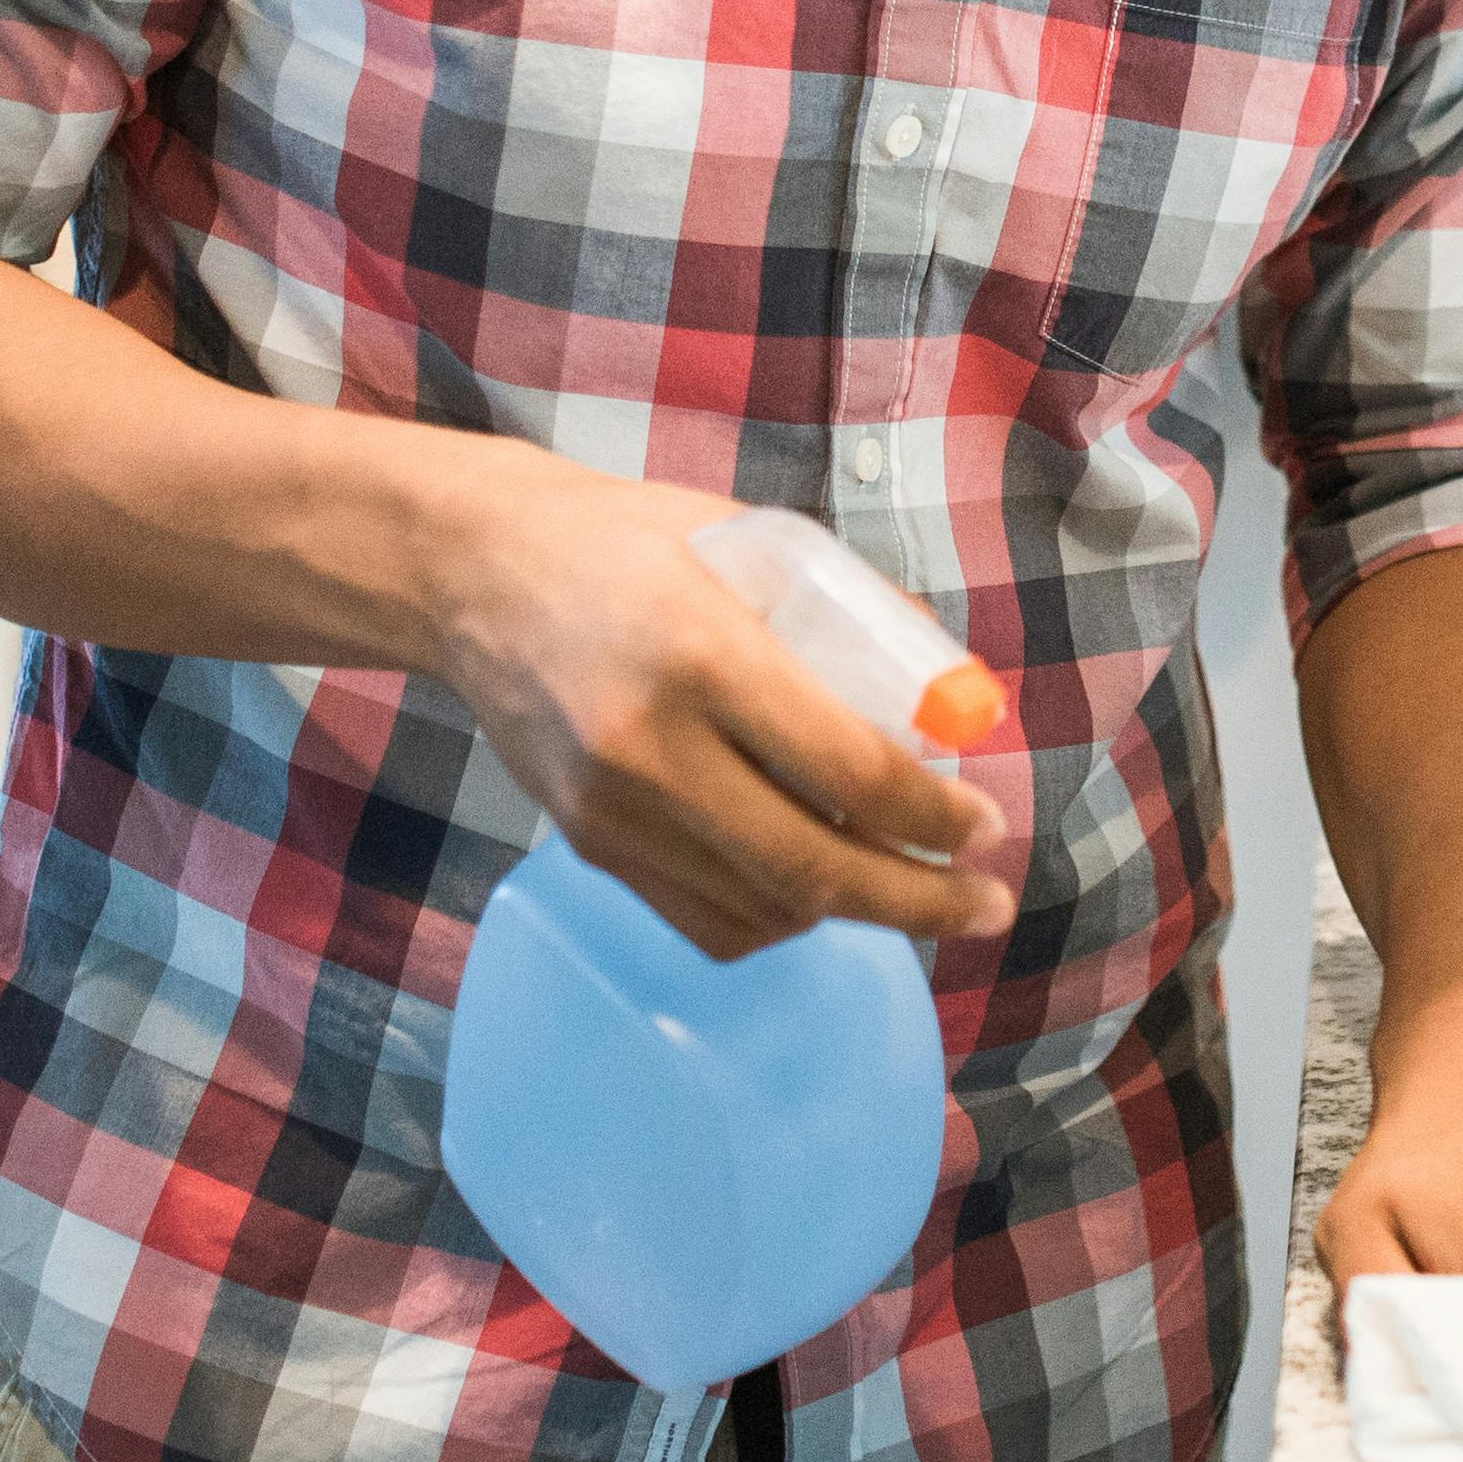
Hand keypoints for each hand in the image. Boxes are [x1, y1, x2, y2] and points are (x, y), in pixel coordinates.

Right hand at [429, 460, 1012, 961]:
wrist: (476, 573)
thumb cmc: (628, 543)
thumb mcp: (750, 542)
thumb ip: (852, 614)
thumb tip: (954, 697)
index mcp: (704, 653)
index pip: (848, 769)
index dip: (933, 817)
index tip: (984, 826)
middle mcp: (652, 747)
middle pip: (812, 866)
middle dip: (920, 900)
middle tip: (985, 903)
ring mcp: (612, 812)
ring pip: (763, 907)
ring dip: (855, 913)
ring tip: (916, 894)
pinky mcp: (588, 847)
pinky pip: (703, 919)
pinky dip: (778, 919)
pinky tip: (820, 894)